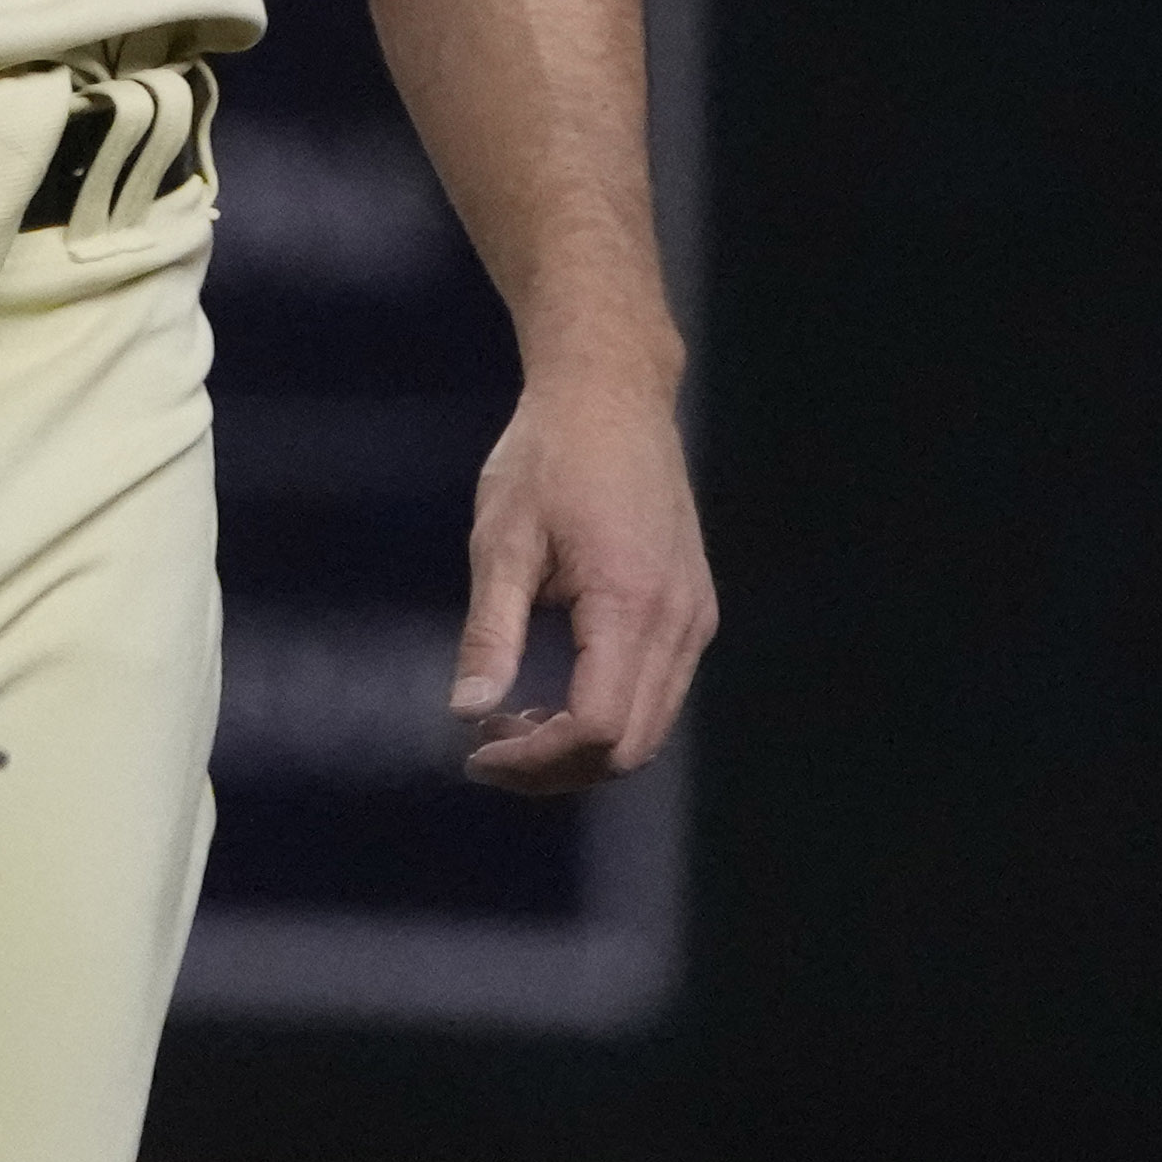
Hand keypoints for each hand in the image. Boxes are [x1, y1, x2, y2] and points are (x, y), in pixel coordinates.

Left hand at [453, 365, 713, 794]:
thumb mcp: (501, 539)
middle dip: (554, 767)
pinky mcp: (693, 611)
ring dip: (580, 749)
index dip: (536, 759)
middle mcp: (678, 621)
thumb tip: (467, 711)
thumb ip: (491, 631)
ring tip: (510, 727)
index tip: (475, 753)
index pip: (596, 726)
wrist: (611, 394)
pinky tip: (552, 698)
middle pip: (627, 745)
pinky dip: (608, 718)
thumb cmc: (547, 456)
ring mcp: (694, 618)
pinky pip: (658, 695)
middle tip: (485, 750)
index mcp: (629, 603)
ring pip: (648, 729)